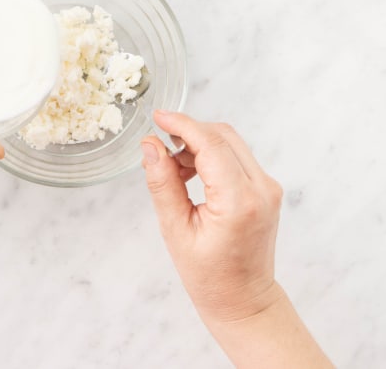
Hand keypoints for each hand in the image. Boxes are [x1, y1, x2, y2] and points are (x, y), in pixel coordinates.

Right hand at [141, 111, 282, 322]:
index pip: (210, 144)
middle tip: (158, 145)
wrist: (244, 299)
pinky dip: (210, 155)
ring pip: (230, 142)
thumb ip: (162, 183)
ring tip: (172, 169)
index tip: (157, 117)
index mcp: (239, 201)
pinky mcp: (265, 188)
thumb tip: (150, 145)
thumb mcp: (175, 230)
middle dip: (188, 132)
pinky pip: (236, 156)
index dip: (182, 124)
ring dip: (198, 144)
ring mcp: (268, 187)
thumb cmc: (209, 275)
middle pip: (223, 135)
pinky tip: (190, 175)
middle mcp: (261, 189)